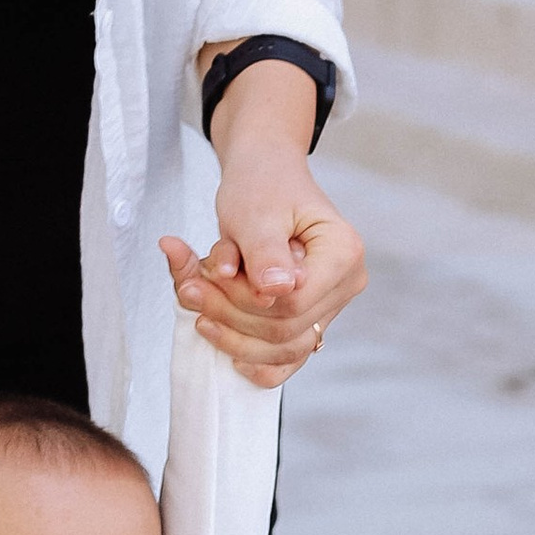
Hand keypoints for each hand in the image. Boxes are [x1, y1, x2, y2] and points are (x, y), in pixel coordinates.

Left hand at [162, 148, 364, 390]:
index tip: (207, 274)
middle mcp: (346, 283)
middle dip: (230, 314)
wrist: (265, 174)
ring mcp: (331, 305)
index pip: (294, 302)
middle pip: (286, 329)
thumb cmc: (261, 185)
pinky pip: (289, 358)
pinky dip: (257, 360)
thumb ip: (265, 252)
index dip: (244, 299)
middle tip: (187, 288)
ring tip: (196, 306)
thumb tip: (276, 291)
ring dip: (234, 336)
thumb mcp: (255, 212)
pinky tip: (228, 352)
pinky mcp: (311, 318)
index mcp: (344, 252)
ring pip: (285, 349)